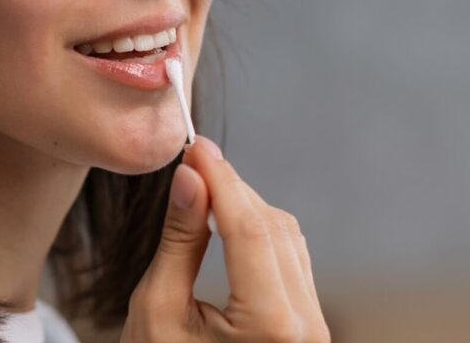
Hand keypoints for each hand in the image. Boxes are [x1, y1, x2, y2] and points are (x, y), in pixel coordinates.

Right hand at [120, 136, 329, 341]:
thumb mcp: (157, 312)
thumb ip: (179, 241)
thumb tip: (190, 178)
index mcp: (270, 327)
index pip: (249, 227)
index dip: (221, 178)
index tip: (195, 146)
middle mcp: (305, 328)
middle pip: (272, 227)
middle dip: (232, 188)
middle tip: (193, 160)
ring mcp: (312, 331)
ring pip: (287, 240)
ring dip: (247, 207)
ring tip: (204, 187)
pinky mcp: (306, 329)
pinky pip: (291, 262)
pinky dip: (259, 233)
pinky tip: (227, 219)